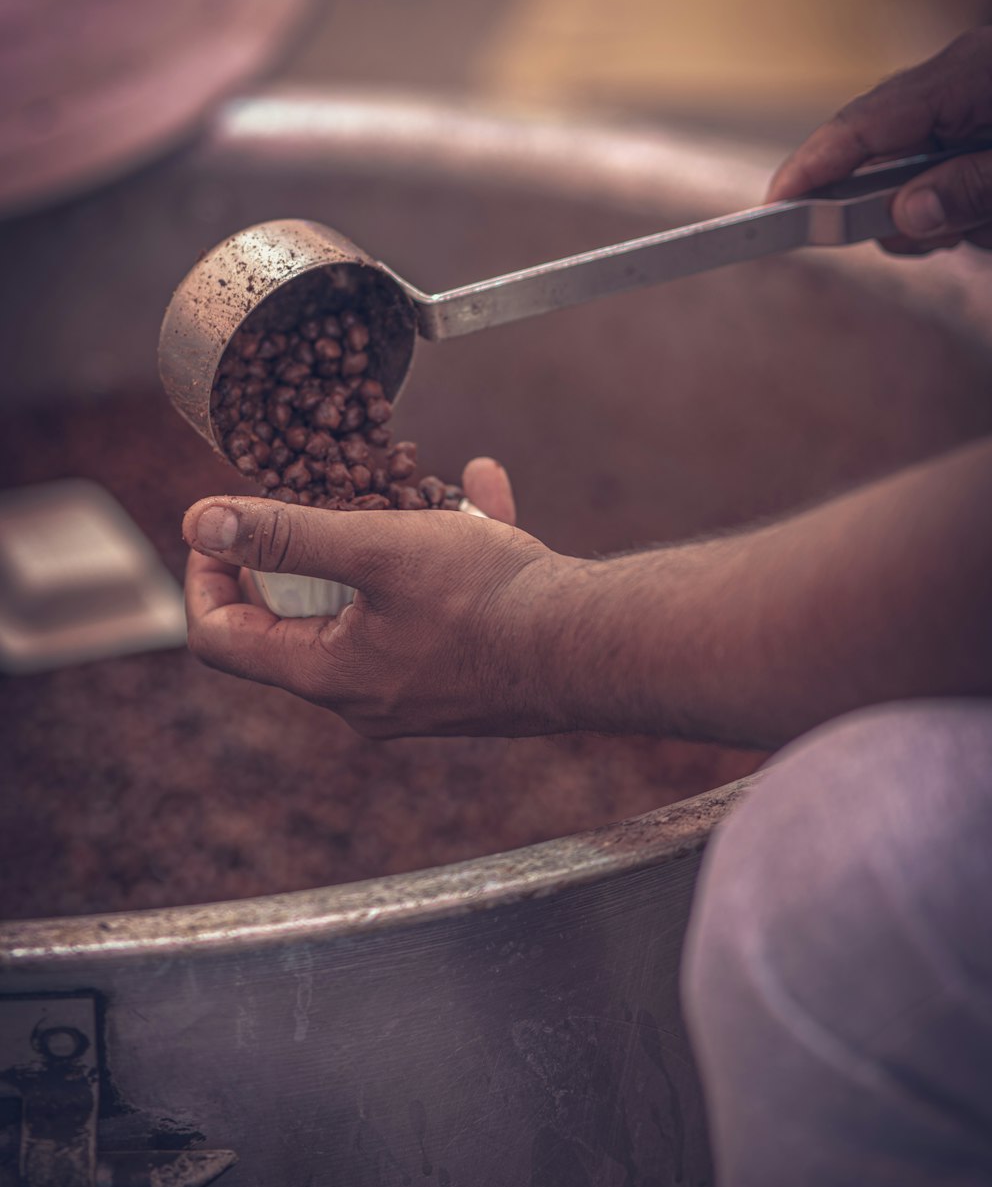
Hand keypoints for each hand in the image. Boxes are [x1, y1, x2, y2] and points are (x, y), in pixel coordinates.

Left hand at [183, 458, 578, 737]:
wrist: (596, 646)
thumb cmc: (489, 601)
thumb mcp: (379, 548)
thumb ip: (288, 532)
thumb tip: (200, 520)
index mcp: (327, 675)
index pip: (221, 638)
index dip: (206, 576)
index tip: (223, 525)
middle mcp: (363, 697)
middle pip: (295, 621)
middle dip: (303, 552)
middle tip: (320, 500)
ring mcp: (415, 693)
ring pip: (371, 609)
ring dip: (381, 544)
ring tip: (409, 489)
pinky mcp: (463, 677)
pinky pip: (434, 613)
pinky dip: (445, 554)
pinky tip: (480, 490)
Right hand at [766, 27, 991, 254]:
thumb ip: (971, 189)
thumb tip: (906, 215)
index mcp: (968, 73)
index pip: (862, 123)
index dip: (809, 168)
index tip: (773, 210)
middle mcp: (960, 80)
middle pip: (881, 154)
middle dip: (892, 209)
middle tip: (928, 238)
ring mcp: (971, 101)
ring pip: (916, 175)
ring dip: (946, 214)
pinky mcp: (982, 121)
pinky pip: (947, 174)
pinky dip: (968, 209)